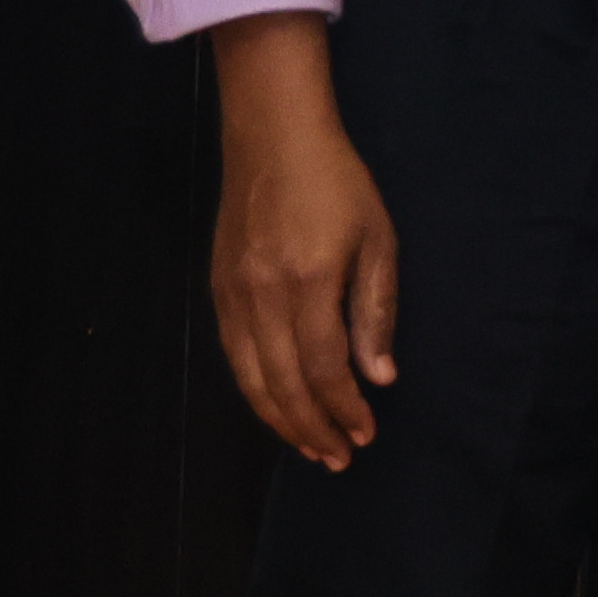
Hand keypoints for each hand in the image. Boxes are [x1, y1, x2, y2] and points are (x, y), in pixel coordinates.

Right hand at [207, 11, 396, 468]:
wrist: (272, 139)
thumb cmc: (338, 184)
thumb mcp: (378, 240)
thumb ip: (376, 311)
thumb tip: (379, 378)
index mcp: (309, 282)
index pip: (324, 368)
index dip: (344, 409)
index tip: (366, 435)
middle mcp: (263, 296)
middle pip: (283, 384)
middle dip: (312, 428)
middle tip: (339, 457)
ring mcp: (233, 295)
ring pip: (251, 378)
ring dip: (281, 420)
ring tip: (310, 447)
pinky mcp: (217, 290)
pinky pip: (234, 356)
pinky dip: (256, 390)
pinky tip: (278, 406)